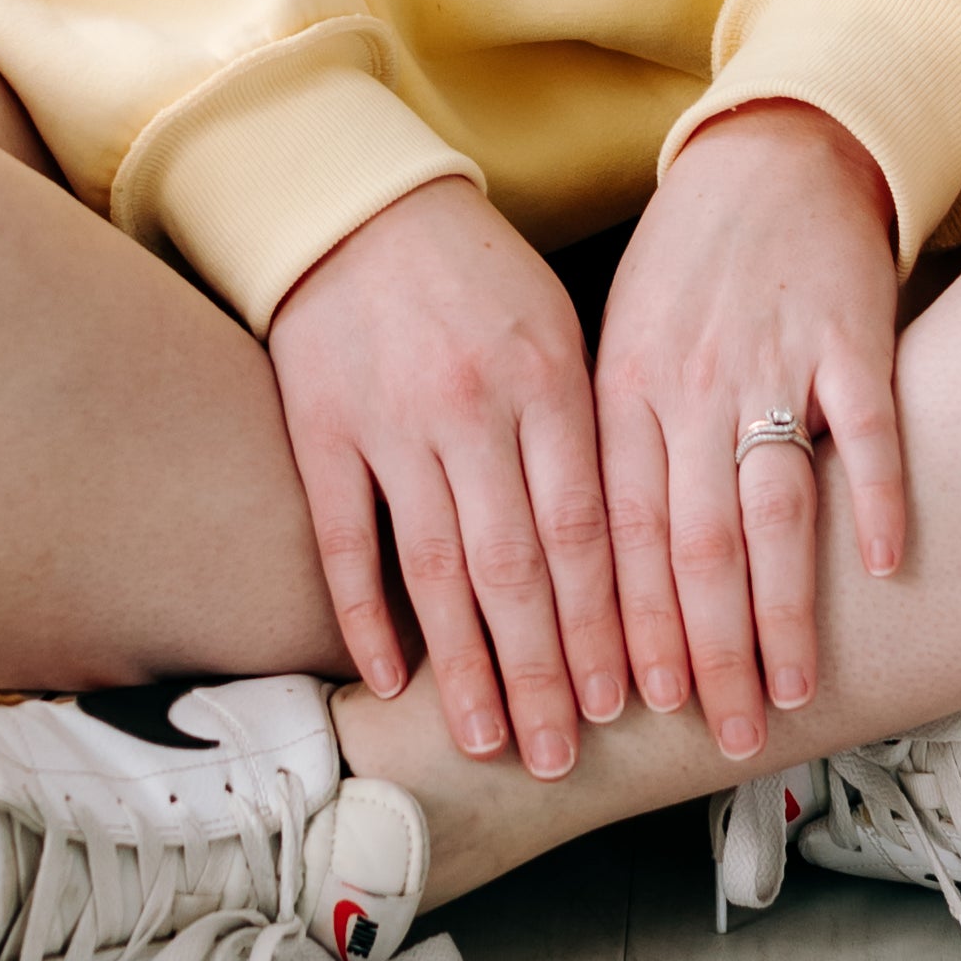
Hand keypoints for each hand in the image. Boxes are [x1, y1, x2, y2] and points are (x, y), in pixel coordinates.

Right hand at [264, 177, 628, 775]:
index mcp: (551, 382)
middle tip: (564, 756)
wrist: (359, 204)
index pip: (588, 532)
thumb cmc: (479, 277)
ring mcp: (392, 421)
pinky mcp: (320, 428)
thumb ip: (592, 432)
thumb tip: (641, 551)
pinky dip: (365, 616)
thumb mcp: (559, 331)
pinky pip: (345, 540)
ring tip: (491, 742)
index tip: (626, 703)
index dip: (606, 626)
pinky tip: (390, 680)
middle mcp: (474, 408)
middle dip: (544, 673)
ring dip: (464, 667)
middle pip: (517, 569)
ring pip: (436, 569)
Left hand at [591, 102, 907, 757]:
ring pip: (772, 510)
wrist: (769, 154)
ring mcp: (770, 361)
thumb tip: (592, 581)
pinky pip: (864, 429)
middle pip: (693, 546)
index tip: (637, 710)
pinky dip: (874, 498)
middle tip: (728, 736)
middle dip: (707, 654)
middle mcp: (688, 385)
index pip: (618, 539)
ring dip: (782, 611)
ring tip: (795, 689)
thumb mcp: (619, 347)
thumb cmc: (686, 267)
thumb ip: (612, 454)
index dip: (629, 630)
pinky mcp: (849, 336)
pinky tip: (884, 566)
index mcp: (620, 394)